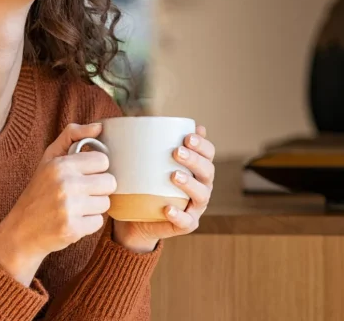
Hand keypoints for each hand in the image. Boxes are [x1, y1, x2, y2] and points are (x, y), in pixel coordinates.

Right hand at [0, 123, 116, 285]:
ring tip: (75, 207)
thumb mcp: (49, 158)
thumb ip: (72, 136)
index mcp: (60, 165)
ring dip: (94, 206)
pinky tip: (73, 220)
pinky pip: (99, 222)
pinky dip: (88, 223)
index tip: (84, 174)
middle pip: (109, 182)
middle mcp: (65, 184)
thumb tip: (99, 126)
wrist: (21, 231)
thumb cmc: (38, 191)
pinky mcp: (73, 229)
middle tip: (82, 193)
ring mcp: (69, 208)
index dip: (96, 169)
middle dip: (99, 188)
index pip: (103, 161)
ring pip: (106, 203)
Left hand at [112, 125, 215, 252]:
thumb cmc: (143, 183)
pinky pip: (186, 221)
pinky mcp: (185, 224)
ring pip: (202, 195)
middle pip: (207, 171)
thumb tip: (143, 118)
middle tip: (176, 152)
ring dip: (190, 184)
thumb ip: (147, 143)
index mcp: (196, 168)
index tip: (187, 136)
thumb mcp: (144, 162)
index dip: (202, 144)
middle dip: (195, 160)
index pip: (208, 153)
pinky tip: (167, 208)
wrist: (135, 218)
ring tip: (174, 176)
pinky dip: (179, 215)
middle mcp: (201, 186)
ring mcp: (195, 207)